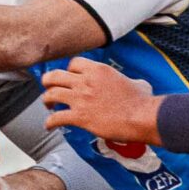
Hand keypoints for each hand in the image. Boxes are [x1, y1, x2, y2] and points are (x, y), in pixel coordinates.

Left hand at [42, 58, 161, 147]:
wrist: (141, 117)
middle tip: (49, 88)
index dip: (69, 71)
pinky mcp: (80, 116)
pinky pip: (56, 118)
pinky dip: (49, 122)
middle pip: (55, 75)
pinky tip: (49, 126)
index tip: (70, 78)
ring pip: (51, 94)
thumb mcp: (137, 82)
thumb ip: (129, 81)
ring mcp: (81, 99)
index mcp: (98, 70)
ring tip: (49, 106)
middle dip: (48, 82)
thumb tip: (135, 85)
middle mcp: (85, 81)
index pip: (73, 63)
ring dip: (46, 100)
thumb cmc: (142, 101)